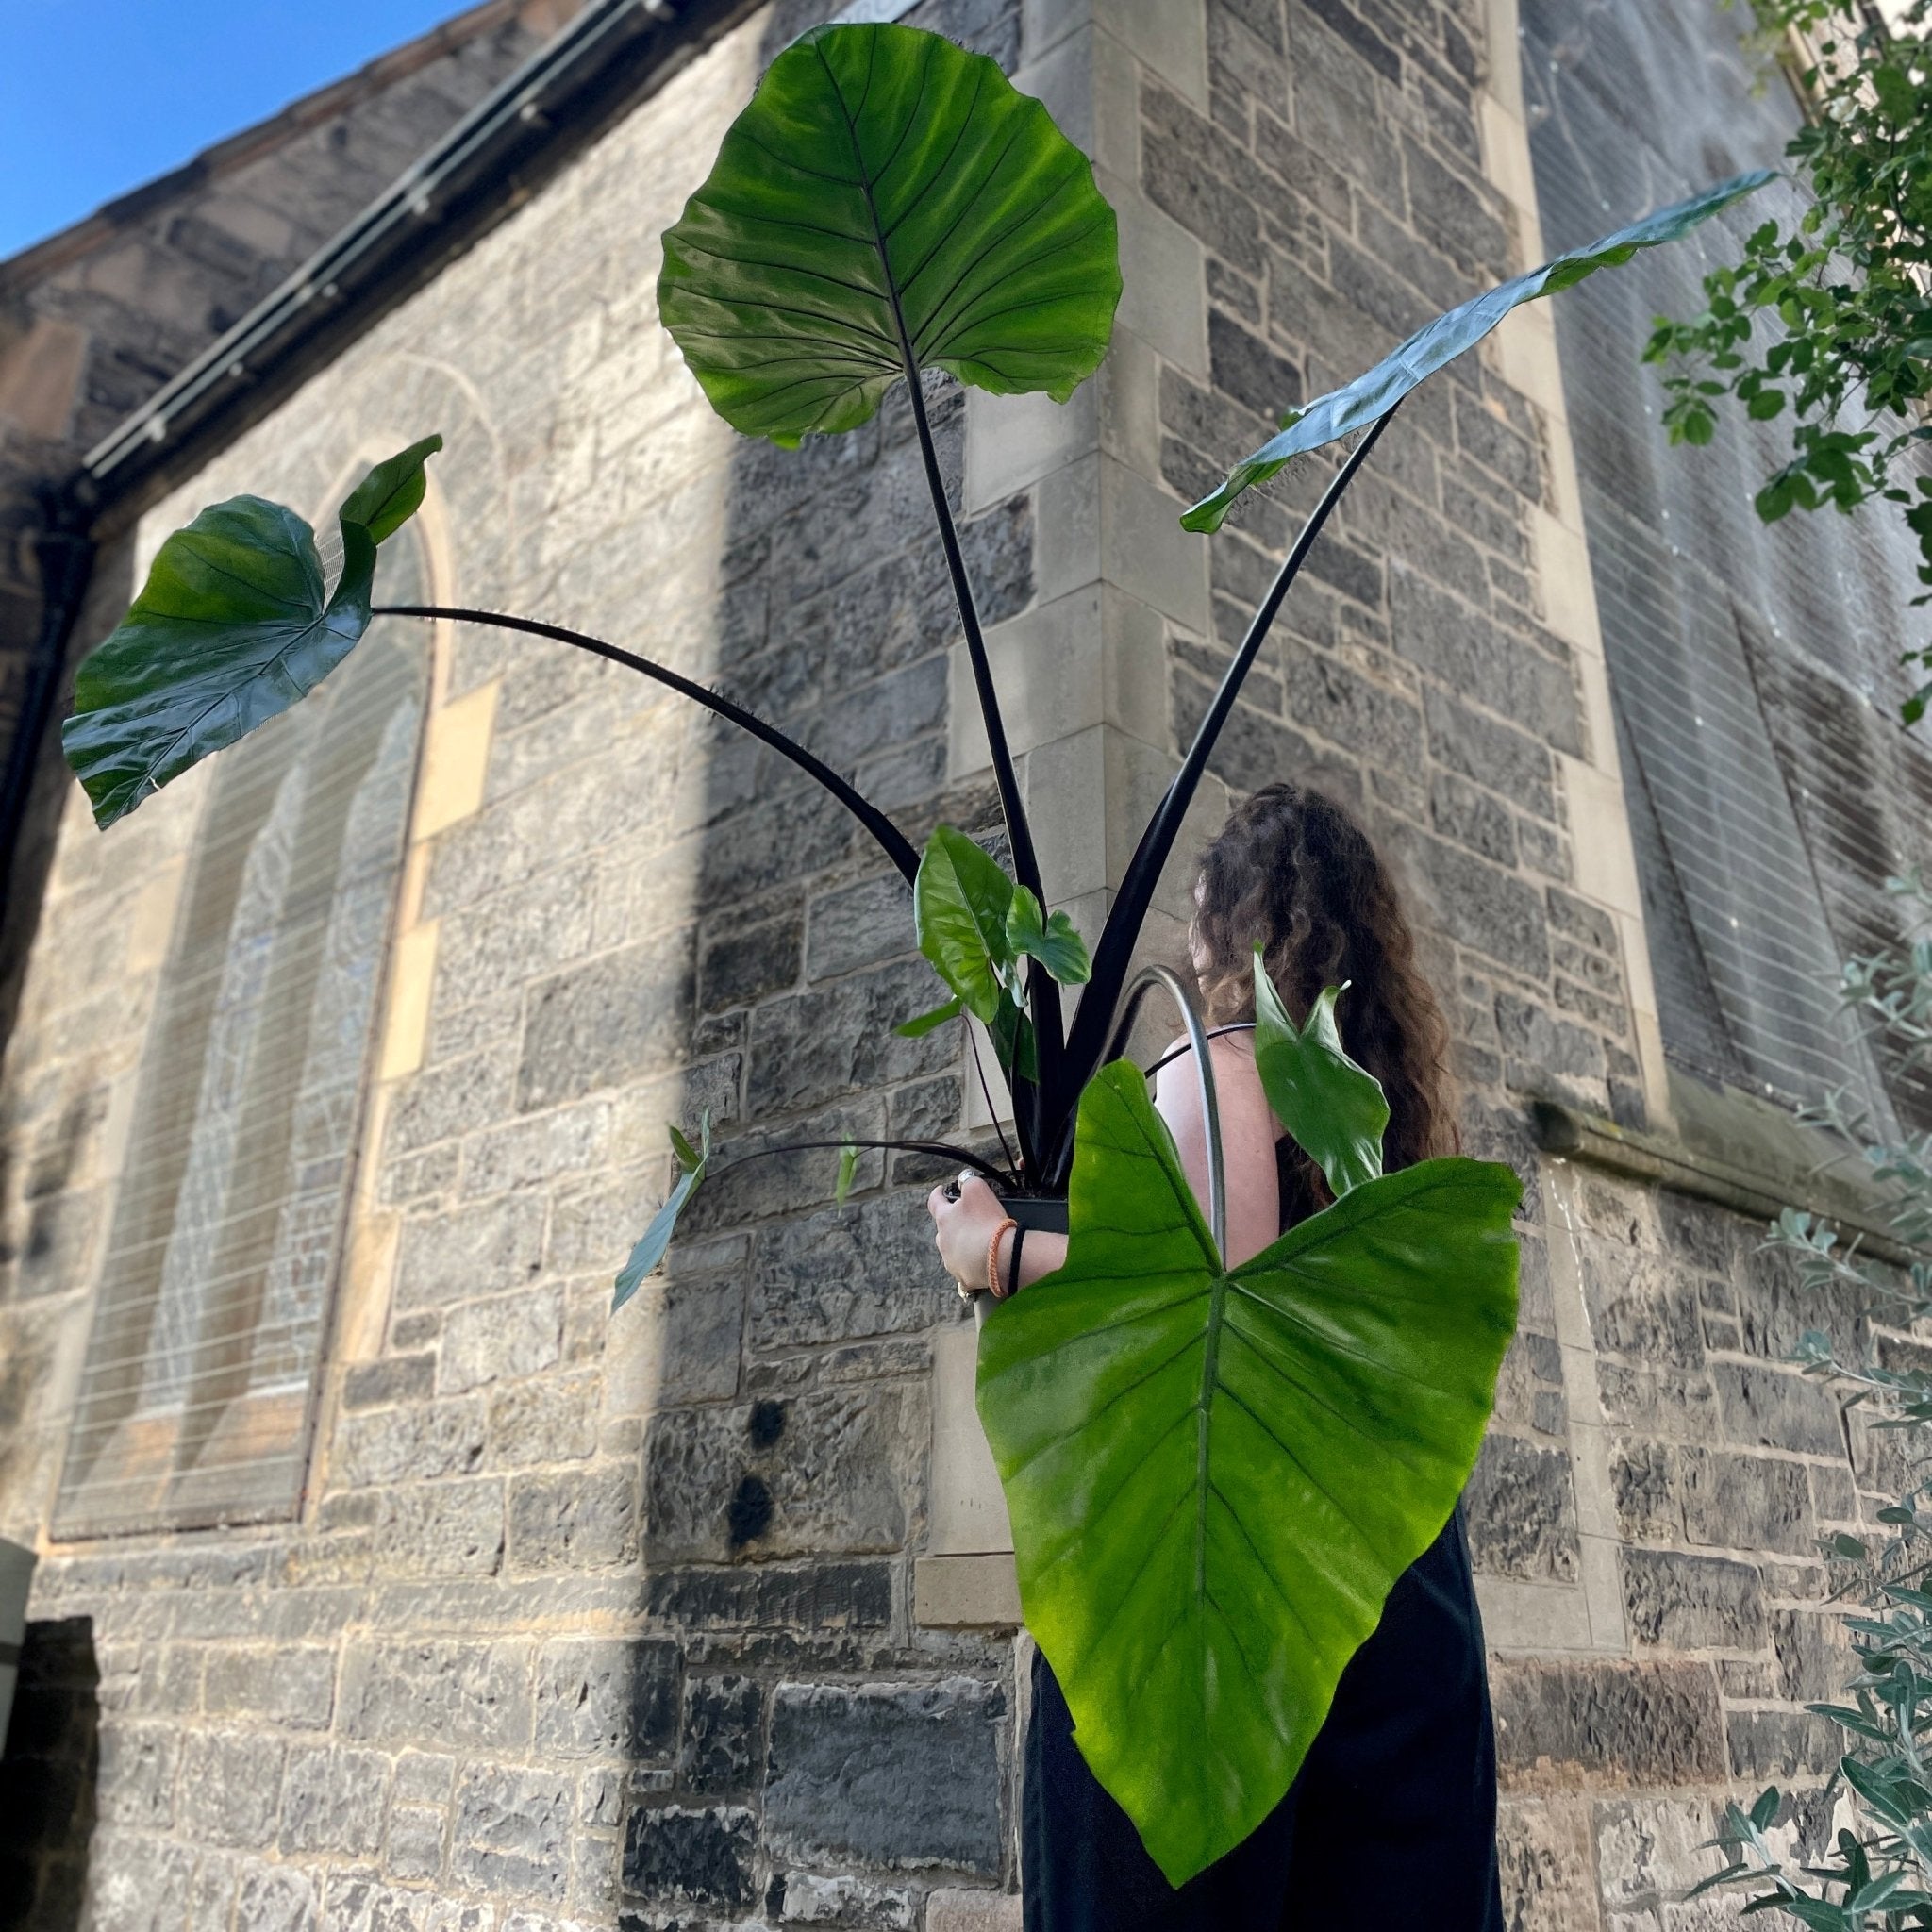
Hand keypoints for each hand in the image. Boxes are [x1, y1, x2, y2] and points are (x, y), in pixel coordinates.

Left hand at [927, 1172, 1006, 1291]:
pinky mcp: (964, 1278)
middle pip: (942, 1230)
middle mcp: (942, 1241)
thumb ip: (967, 1181)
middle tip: (967, 1221)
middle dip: (951, 1225)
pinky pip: (965, 1271)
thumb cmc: (987, 1221)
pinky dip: (971, 1266)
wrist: (1000, 1257)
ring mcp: (952, 1262)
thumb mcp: (977, 1189)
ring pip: (952, 1251)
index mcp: (944, 1219)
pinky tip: (982, 1264)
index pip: (934, 1202)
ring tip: (977, 1244)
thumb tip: (963, 1179)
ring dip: (961, 1246)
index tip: (941, 1190)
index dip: (938, 1194)